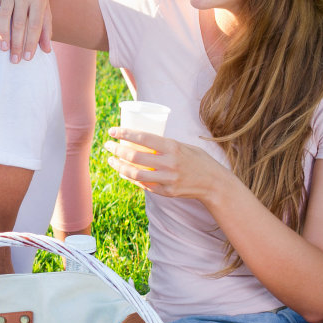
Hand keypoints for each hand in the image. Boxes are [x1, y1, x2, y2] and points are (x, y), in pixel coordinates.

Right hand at [0, 0, 51, 62]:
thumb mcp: (44, 8)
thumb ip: (46, 28)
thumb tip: (47, 50)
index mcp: (38, 0)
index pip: (35, 25)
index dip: (31, 42)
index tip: (27, 58)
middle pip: (20, 23)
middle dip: (17, 43)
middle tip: (14, 60)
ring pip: (5, 15)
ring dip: (3, 33)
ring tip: (3, 49)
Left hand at [104, 127, 232, 202]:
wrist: (214, 183)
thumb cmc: (198, 160)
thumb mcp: (184, 146)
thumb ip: (165, 145)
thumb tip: (142, 140)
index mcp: (173, 147)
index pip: (144, 138)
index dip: (125, 134)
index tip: (112, 131)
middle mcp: (169, 163)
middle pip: (135, 156)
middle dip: (117, 150)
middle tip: (108, 145)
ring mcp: (167, 179)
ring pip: (135, 174)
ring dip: (119, 166)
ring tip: (111, 160)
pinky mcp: (166, 191)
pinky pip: (143, 185)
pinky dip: (130, 178)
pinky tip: (123, 172)